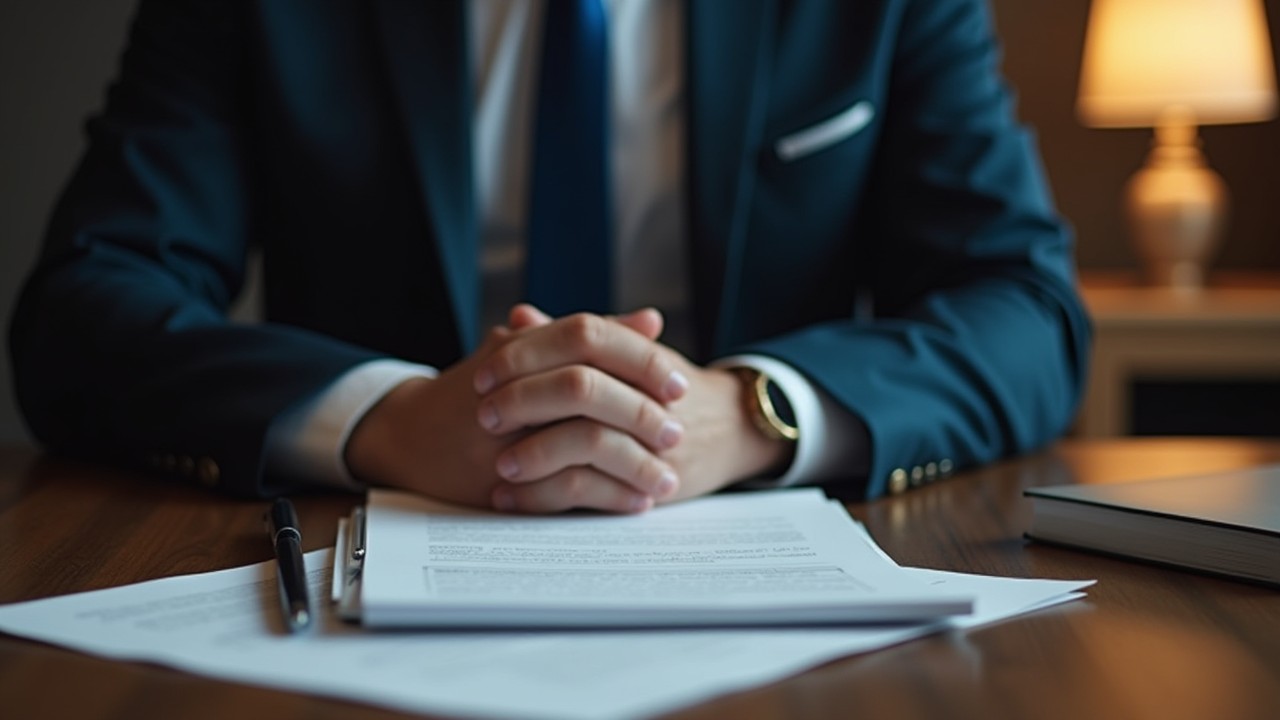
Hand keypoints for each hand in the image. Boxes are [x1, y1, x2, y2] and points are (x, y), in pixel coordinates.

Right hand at [343, 308, 684, 511]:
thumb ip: (590, 338)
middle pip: (585, 389)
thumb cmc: (479, 391)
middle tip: (677, 434)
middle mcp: (507, 386)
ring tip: (666, 478)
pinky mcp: (496, 483)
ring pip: (577, 441)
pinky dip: (606, 497)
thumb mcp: (528, 354)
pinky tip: (634, 503)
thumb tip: (652, 320)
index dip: (640, 360)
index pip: (588, 338)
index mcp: (518, 349)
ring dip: (631, 463)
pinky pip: (561, 491)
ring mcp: (499, 436)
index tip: (679, 383)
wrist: (406, 436)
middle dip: (639, 414)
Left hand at [477, 305, 792, 511]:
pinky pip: (592, 492)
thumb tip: (521, 318)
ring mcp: (653, 439)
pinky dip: (544, 497)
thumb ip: (572, 340)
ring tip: (496, 467)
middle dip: (524, 403)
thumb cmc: (665, 390)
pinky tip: (512, 498)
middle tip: (484, 416)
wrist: (733, 429)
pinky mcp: (650, 483)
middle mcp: (650, 393)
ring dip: (534, 455)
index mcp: (639, 352)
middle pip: (580, 387)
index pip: (582, 335)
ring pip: (587, 442)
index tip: (484, 372)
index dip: (528, 353)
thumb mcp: (625, 357)